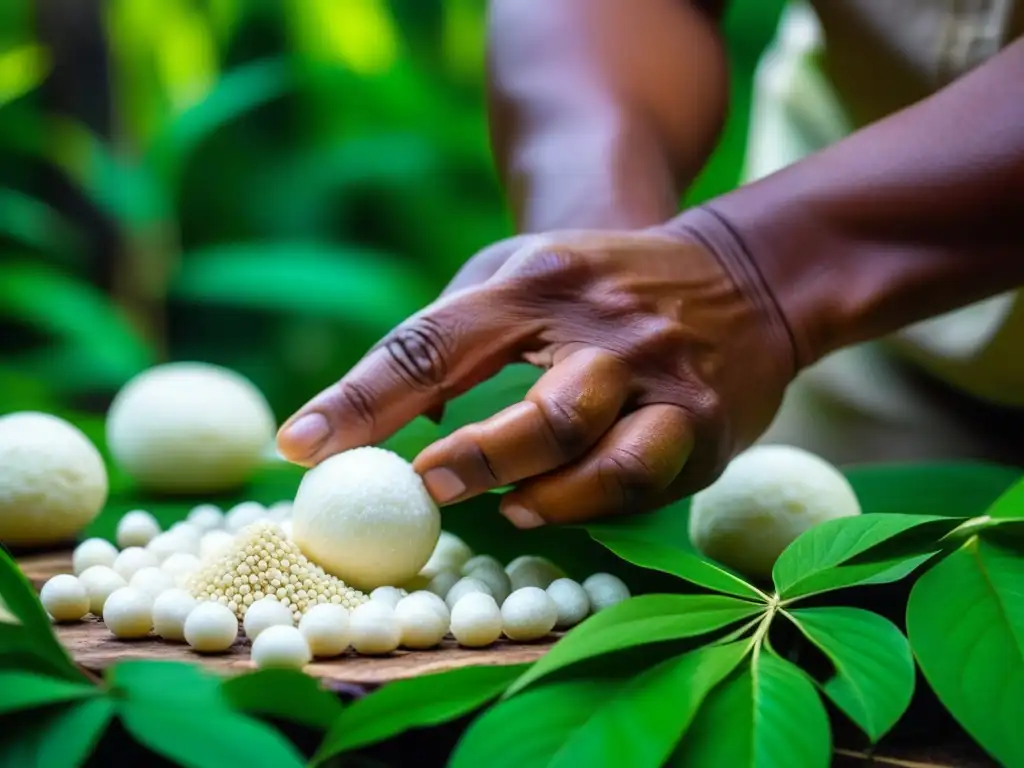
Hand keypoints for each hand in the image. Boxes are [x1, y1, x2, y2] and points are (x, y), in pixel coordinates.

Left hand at [277, 216, 796, 527]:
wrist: (739, 275)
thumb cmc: (598, 288)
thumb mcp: (523, 278)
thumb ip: (454, 340)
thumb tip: (382, 425)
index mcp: (538, 281)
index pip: (434, 343)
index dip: (361, 399)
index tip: (300, 447)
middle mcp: (601, 326)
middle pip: (536, 407)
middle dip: (474, 458)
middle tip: (423, 487)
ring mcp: (660, 377)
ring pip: (596, 449)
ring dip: (535, 489)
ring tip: (499, 505)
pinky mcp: (701, 422)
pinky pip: (642, 477)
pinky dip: (587, 503)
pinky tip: (548, 508)